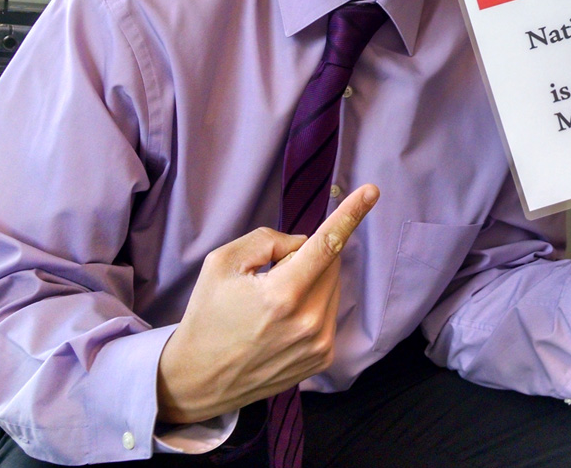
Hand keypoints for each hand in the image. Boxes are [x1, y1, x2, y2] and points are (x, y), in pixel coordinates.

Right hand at [156, 184, 378, 423]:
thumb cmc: (207, 316)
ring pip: (332, 285)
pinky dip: (312, 304)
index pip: (327, 244)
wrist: (199, 380)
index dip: (350, 214)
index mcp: (282, 295)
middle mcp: (308, 322)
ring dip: (311, 281)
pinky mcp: (323, 358)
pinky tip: (282, 322)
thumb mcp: (223, 262)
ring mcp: (319, 344)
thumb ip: (268, 240)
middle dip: (307, 257)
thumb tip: (304, 243)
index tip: (371, 191)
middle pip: (330, 263)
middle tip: (271, 275)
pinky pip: (329, 311)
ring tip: (272, 304)